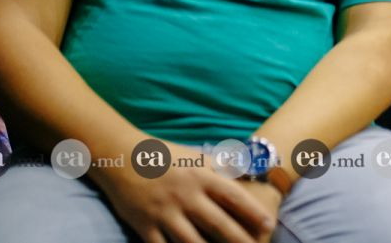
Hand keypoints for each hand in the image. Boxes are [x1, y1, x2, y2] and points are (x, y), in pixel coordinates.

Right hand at [98, 141, 276, 242]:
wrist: (121, 157)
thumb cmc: (164, 156)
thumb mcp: (195, 156)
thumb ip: (221, 167)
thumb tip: (247, 172)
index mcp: (200, 176)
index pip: (232, 195)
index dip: (252, 211)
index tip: (268, 223)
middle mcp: (185, 195)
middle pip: (217, 223)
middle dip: (238, 239)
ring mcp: (164, 212)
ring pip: (191, 241)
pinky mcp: (145, 226)